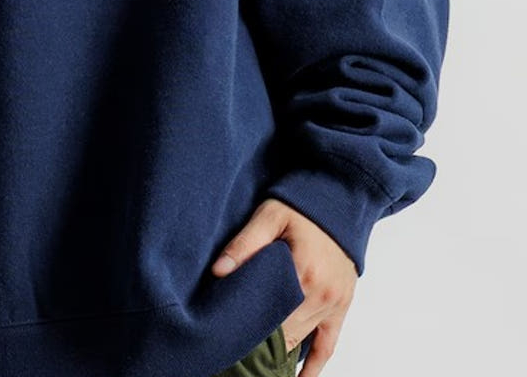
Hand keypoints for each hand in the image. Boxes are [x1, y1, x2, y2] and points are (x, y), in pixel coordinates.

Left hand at [211, 198, 357, 376]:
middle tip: (234, 353)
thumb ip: (244, 243)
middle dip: (259, 343)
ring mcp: (334, 303)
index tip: (227, 339)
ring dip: (280, 353)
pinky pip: (329, 345)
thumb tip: (219, 271)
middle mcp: (321, 294)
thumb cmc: (300, 207)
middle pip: (284, 333)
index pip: (269, 314)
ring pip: (301, 341)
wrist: (338, 202)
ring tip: (255, 364)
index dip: (247, 330)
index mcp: (302, 272)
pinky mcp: (342, 306)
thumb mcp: (268, 216)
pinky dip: (314, 365)